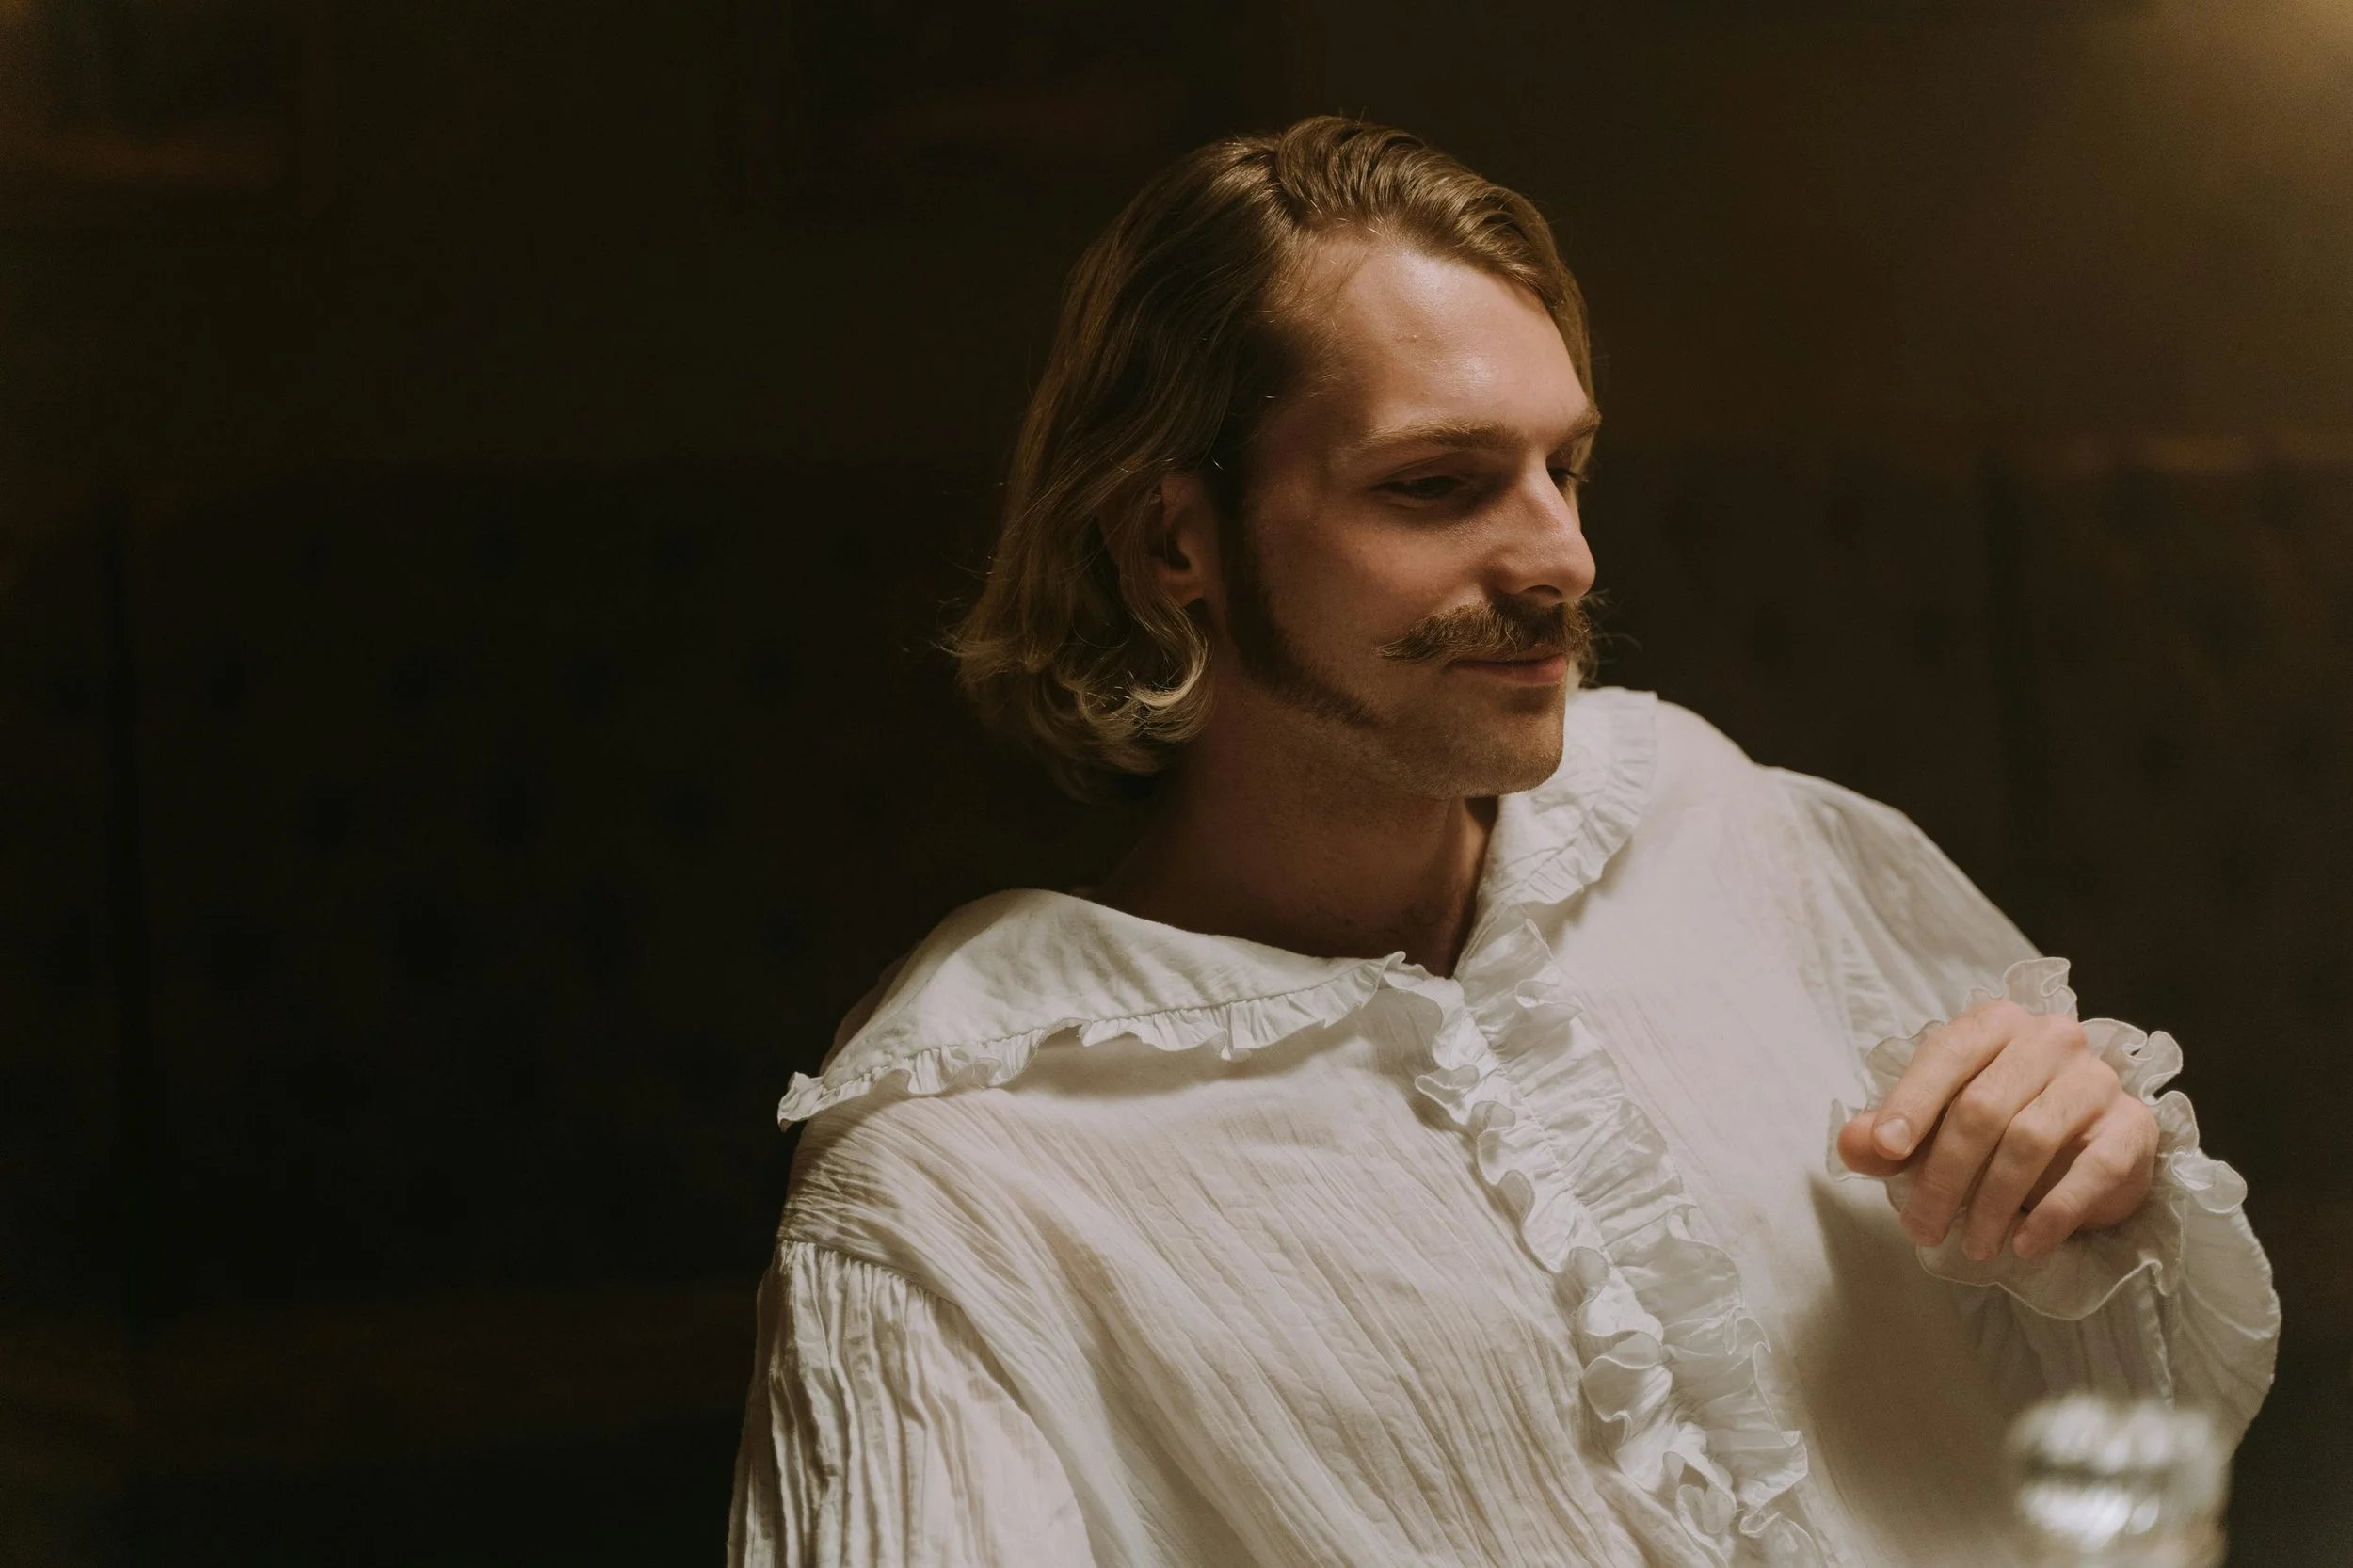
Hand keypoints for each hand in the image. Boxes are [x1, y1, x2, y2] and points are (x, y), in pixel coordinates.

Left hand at [1836, 998, 2159, 1262]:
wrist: (2089, 1145)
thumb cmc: (1998, 1125)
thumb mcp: (1935, 1125)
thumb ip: (1889, 1135)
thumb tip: (1854, 1145)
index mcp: (1994, 1024)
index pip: (1946, 1055)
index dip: (1912, 1102)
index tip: (1885, 1151)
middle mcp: (2049, 1038)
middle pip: (1983, 1107)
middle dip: (1944, 1175)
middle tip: (1920, 1228)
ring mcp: (2095, 1079)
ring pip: (2030, 1141)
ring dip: (1993, 1203)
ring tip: (1971, 1245)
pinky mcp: (2131, 1125)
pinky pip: (2091, 1171)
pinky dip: (2053, 1214)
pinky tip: (2025, 1245)